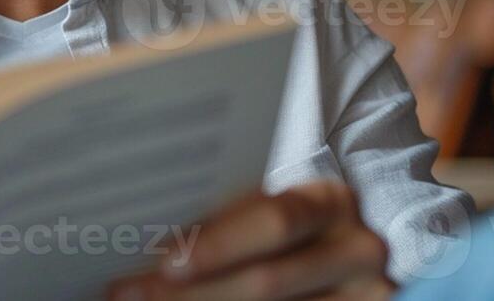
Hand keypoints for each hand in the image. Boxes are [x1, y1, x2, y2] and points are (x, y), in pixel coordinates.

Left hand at [108, 181, 393, 299]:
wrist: (337, 262)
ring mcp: (365, 297)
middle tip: (128, 293)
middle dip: (189, 290)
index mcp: (329, 202)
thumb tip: (143, 245)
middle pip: (268, 280)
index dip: (217, 243)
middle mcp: (357, 250)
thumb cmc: (279, 231)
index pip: (273, 220)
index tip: (163, 260)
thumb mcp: (261, 215)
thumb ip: (220, 223)